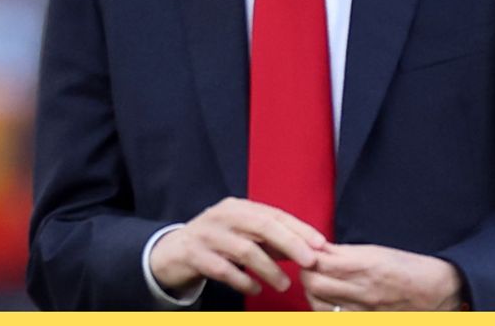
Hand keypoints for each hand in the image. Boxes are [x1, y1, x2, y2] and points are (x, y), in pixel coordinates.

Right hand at [149, 197, 326, 298]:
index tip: (321, 245)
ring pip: (244, 250)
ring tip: (284, 285)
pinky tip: (255, 289)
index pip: (274, 214)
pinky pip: (223, 269)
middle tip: (310, 263)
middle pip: (261, 226)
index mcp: (237, 207)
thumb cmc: (218, 243)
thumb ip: (272, 241)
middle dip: (290, 244)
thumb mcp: (243, 235)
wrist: (173, 252)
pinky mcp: (194, 255)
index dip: (299, 229)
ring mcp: (206, 234)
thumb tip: (309, 250)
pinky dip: (243, 280)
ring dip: (269, 269)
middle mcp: (222, 215)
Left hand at [302, 243, 463, 310]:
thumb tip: (317, 248)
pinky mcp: (367, 322)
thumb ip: (344, 252)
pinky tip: (330, 302)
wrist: (439, 292)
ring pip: (318, 305)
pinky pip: (335, 319)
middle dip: (306, 274)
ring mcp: (364, 311)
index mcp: (365, 266)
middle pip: (312, 285)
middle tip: (311, 268)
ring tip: (320, 285)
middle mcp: (363, 291)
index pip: (317, 262)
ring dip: (313, 294)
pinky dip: (326, 310)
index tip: (308, 253)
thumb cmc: (408, 267)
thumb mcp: (376, 251)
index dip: (306, 256)